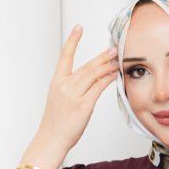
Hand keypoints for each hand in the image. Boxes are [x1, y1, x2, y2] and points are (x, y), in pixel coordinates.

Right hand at [38, 24, 119, 151]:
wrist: (51, 139)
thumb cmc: (56, 123)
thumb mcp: (59, 100)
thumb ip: (72, 88)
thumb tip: (91, 81)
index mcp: (57, 82)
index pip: (65, 57)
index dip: (72, 41)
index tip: (78, 28)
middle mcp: (65, 85)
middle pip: (86, 66)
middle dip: (102, 57)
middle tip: (113, 48)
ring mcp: (74, 95)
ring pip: (93, 75)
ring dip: (107, 66)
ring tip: (117, 60)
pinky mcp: (83, 105)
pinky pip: (98, 88)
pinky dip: (107, 80)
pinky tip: (114, 75)